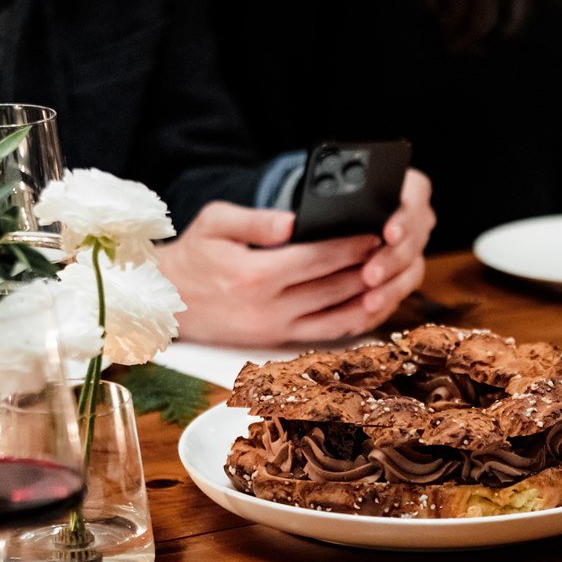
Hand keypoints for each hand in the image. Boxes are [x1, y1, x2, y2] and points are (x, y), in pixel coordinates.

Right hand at [154, 170, 434, 344]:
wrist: (165, 303)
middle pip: (335, 287)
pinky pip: (328, 334)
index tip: (376, 231)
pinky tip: (374, 302)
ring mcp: (276, 329)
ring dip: (371, 296)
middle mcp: (270, 307)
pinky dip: (356, 320)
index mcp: (255, 275)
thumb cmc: (192, 257)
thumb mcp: (213, 223)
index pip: (317, 259)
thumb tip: (294, 221)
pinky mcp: (278, 342)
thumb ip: (255, 219)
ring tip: (392, 273)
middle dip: (370, 267)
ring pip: (339, 315)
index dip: (351, 246)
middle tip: (395, 248)